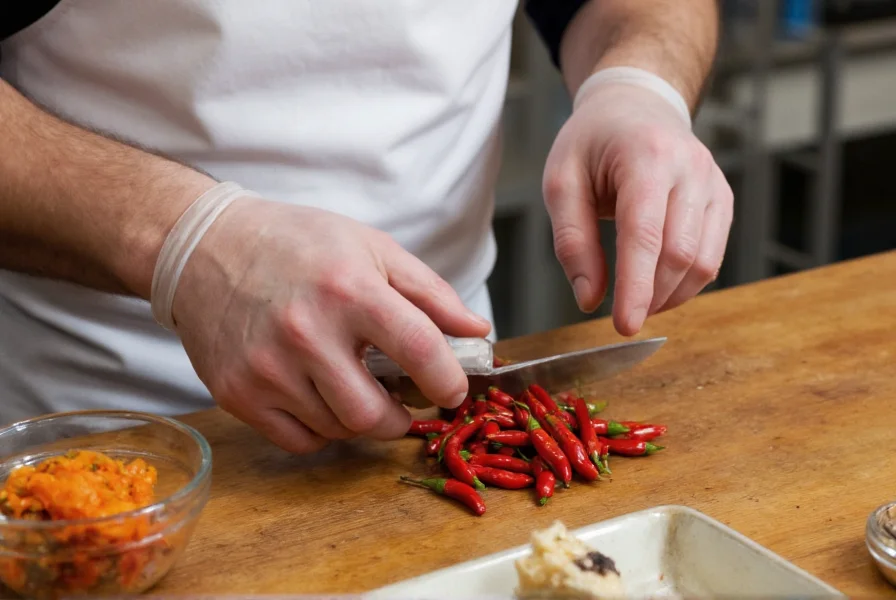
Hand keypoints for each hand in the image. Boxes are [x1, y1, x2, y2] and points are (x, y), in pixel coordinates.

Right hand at [170, 197, 490, 453]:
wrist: (205, 248)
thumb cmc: (297, 244)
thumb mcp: (371, 248)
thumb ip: (430, 292)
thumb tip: (477, 330)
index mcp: (349, 289)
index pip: (419, 351)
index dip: (448, 381)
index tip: (452, 391)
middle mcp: (306, 333)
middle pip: (374, 414)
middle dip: (400, 417)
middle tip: (401, 400)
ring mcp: (267, 369)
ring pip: (338, 430)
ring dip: (358, 417)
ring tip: (352, 383)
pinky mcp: (237, 394)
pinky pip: (299, 440)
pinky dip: (321, 428)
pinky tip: (319, 395)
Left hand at [542, 78, 733, 335]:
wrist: (635, 104)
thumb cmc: (592, 142)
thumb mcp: (561, 182)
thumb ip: (572, 242)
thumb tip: (589, 299)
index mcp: (646, 156)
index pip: (645, 234)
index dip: (636, 287)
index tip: (624, 326)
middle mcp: (690, 167)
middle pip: (681, 253)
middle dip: (652, 297)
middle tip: (623, 319)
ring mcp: (713, 183)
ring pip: (705, 261)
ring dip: (671, 295)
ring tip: (639, 303)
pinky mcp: (723, 199)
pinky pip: (714, 254)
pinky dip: (687, 282)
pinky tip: (659, 287)